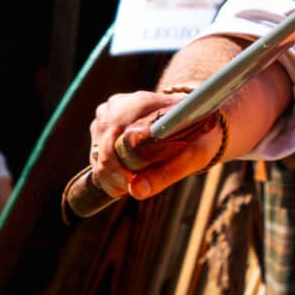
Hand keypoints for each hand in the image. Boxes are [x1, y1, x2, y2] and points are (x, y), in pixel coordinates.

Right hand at [86, 90, 227, 201]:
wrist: (195, 119)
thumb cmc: (198, 136)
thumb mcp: (191, 155)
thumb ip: (165, 174)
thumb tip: (136, 192)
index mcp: (141, 102)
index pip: (114, 134)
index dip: (116, 163)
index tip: (128, 182)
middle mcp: (118, 105)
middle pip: (102, 146)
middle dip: (112, 174)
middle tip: (127, 189)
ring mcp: (106, 115)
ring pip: (97, 153)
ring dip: (109, 175)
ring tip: (128, 185)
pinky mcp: (100, 126)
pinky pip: (96, 154)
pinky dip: (106, 172)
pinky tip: (123, 179)